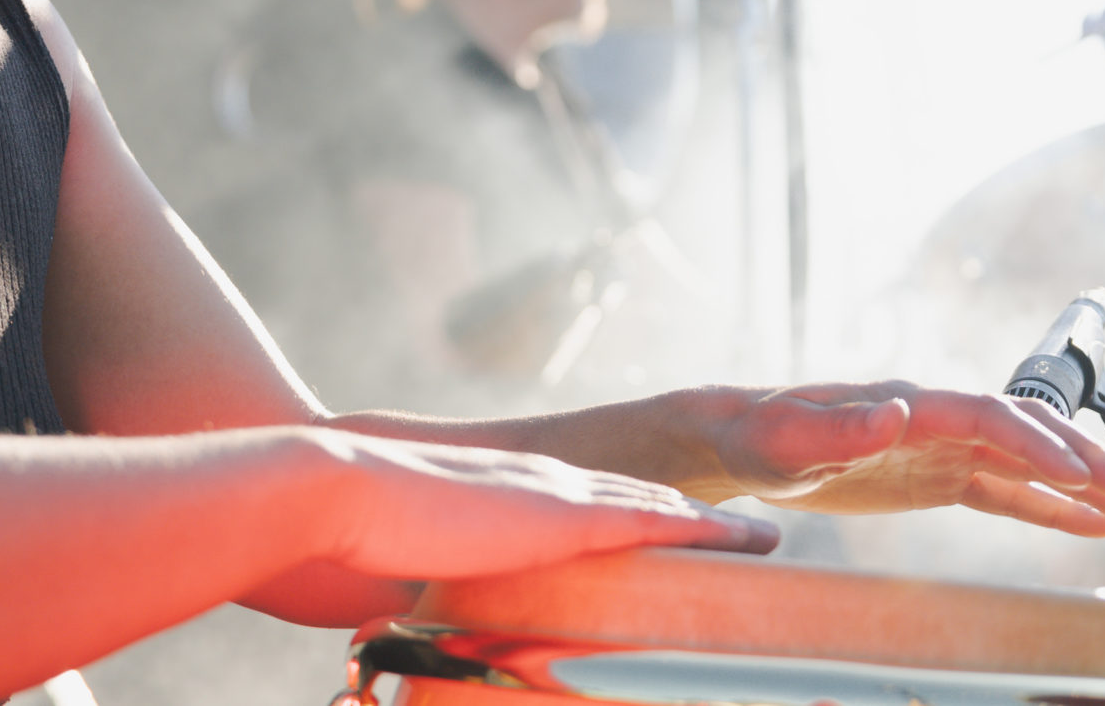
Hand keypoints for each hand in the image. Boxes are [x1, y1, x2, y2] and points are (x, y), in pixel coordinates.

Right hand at [311, 431, 778, 582]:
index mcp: (511, 493)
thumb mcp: (414, 561)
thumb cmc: (360, 533)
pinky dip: (709, 531)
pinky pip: (662, 523)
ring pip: (660, 507)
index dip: (636, 513)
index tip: (673, 529)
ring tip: (759, 538)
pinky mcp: (572, 516)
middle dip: (689, 517)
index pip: (592, 503)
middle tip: (741, 534)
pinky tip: (749, 540)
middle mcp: (547, 482)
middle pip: (639, 498)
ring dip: (710, 524)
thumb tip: (423, 623)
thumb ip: (440, 580)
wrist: (345, 492)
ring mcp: (562, 493)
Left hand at [696, 382, 1104, 535]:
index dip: (1036, 441)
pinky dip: (1048, 506)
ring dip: (1081, 482)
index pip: (987, 417)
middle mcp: (933, 418)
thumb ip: (840, 428)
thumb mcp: (788, 439)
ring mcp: (940, 447)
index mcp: (906, 404)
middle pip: (1024, 432)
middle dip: (1082, 459)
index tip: (1082, 471)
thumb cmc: (759, 435)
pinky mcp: (936, 477)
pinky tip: (1090, 525)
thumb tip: (897, 409)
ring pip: (1026, 460)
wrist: (741, 439)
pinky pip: (1004, 491)